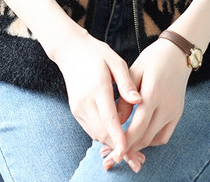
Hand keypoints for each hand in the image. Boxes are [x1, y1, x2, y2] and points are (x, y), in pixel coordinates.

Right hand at [54, 29, 144, 169]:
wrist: (70, 51)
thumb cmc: (96, 54)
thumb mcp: (115, 61)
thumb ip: (126, 82)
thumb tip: (138, 101)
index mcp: (97, 89)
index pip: (108, 119)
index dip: (118, 137)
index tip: (128, 150)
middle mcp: (85, 102)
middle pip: (102, 132)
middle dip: (118, 147)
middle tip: (137, 158)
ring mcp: (78, 108)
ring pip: (96, 134)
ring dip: (111, 144)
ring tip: (131, 152)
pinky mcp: (76, 110)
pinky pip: (91, 129)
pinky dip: (104, 136)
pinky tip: (117, 137)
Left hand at [101, 38, 191, 170]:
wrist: (178, 53)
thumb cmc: (152, 59)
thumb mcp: (134, 71)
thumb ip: (124, 96)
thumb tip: (116, 120)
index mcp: (153, 94)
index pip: (137, 127)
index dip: (124, 141)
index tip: (111, 147)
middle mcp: (166, 106)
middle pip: (145, 137)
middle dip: (129, 146)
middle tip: (113, 150)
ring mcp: (174, 111)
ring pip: (154, 140)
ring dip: (139, 144)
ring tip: (124, 143)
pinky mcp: (178, 113)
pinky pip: (164, 136)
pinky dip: (152, 140)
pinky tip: (140, 135)